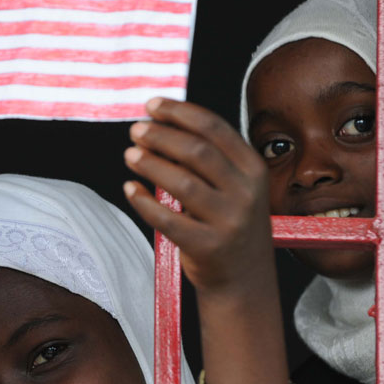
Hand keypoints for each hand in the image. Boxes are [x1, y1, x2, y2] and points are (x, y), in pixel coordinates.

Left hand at [122, 98, 272, 293]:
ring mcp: (230, 222)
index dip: (179, 112)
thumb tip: (156, 125)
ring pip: (182, 183)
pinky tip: (130, 188)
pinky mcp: (208, 247)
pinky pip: (168, 220)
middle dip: (161, 135)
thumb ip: (205, 158)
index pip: (214, 128)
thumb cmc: (229, 221)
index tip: (152, 105)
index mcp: (253, 169)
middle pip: (197, 152)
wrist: (245, 278)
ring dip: (151, 164)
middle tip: (136, 130)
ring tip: (129, 154)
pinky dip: (144, 202)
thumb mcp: (233, 186)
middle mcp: (246, 193)